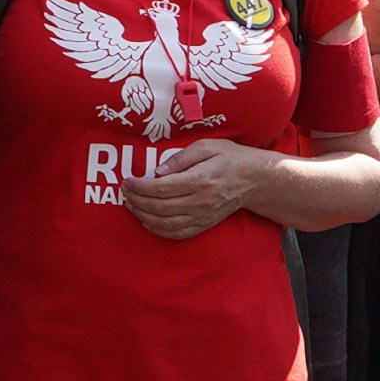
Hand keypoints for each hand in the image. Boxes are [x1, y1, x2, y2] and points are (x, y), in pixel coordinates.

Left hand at [123, 136, 263, 239]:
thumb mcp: (207, 147)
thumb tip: (158, 171)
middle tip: (124, 192)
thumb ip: (181, 157)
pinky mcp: (206, 223)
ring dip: (143, 216)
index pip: (161, 188)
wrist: (256, 179)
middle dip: (136, 200)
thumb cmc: (231, 158)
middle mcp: (201, 202)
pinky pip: (179, 233)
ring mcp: (204, 216)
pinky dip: (159, 231)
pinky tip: (147, 222)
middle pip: (159, 207)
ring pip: (166, 223)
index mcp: (199, 180)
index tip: (127, 181)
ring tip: (130, 205)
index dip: (139, 186)